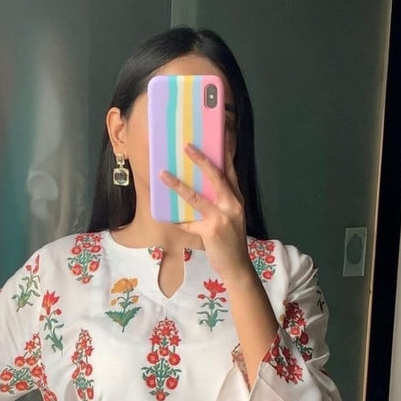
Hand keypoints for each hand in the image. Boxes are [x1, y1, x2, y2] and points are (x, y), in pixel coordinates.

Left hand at [160, 143, 254, 285]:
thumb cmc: (230, 240)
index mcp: (236, 198)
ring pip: (196, 197)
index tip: (217, 134)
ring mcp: (221, 217)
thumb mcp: (231, 217)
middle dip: (201, 160)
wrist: (237, 266)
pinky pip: (188, 222)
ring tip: (163, 174)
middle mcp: (231, 204)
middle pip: (216, 176)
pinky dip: (176, 220)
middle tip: (186, 146)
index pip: (230, 170)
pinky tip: (165, 216)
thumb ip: (219, 202)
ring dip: (178, 185)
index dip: (224, 152)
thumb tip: (198, 187)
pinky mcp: (211, 231)